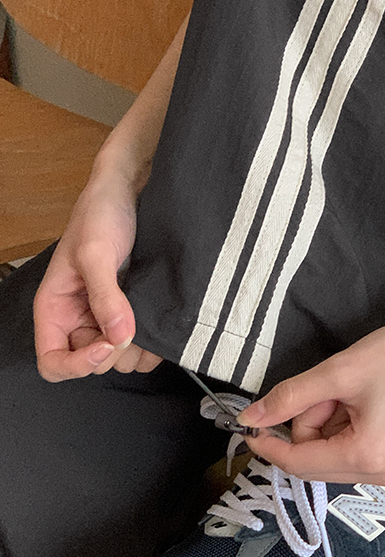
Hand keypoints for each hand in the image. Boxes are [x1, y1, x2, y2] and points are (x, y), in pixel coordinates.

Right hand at [34, 173, 162, 381]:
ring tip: (147, 321)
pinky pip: (140, 346)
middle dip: (114, 352)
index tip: (106, 345)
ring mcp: (105, 319)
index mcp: (55, 308)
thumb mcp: (97, 253)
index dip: (77, 364)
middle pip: (92, 364)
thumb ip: (106, 296)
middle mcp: (78, 319)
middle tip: (132, 324)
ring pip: (120, 359)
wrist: (129, 192)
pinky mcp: (130, 314)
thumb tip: (118, 336)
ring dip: (136, 349)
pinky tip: (159, 324)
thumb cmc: (100, 213)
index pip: (53, 362)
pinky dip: (151, 343)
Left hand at [237, 290, 384, 484]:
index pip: (299, 464)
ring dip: (327, 422)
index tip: (247, 423)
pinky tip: (362, 396)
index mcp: (367, 459)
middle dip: (307, 424)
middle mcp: (383, 476)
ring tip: (352, 387)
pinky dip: (344, 425)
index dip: (268, 444)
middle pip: (315, 461)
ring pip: (333, 454)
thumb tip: (250, 417)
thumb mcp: (339, 371)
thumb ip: (290, 397)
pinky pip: (354, 449)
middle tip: (326, 387)